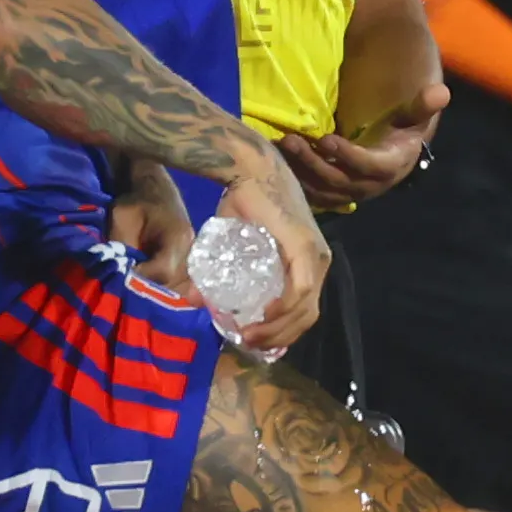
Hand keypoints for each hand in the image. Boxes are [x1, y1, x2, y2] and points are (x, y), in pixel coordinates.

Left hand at [107, 157, 197, 294]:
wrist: (152, 185)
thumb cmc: (135, 200)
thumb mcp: (122, 219)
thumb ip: (122, 248)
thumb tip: (123, 274)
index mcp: (178, 237)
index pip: (163, 272)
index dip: (141, 279)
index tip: (124, 274)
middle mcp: (191, 249)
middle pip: (173, 283)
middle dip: (148, 285)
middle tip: (129, 279)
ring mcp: (192, 255)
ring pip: (177, 285)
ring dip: (155, 285)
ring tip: (137, 277)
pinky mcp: (188, 258)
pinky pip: (179, 280)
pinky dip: (162, 283)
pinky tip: (148, 279)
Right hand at [214, 147, 330, 354]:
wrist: (247, 168)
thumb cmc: (243, 201)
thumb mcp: (234, 244)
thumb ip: (220, 272)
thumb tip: (192, 299)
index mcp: (310, 262)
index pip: (304, 311)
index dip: (281, 333)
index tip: (254, 342)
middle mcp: (320, 261)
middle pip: (307, 316)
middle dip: (278, 337)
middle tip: (249, 343)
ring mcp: (315, 254)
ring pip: (305, 308)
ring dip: (278, 328)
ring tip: (249, 335)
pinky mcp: (305, 247)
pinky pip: (300, 289)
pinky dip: (283, 309)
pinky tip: (263, 317)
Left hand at [280, 84, 448, 206]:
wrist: (394, 144)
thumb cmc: (401, 124)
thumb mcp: (413, 112)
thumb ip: (422, 104)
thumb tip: (442, 92)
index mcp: (392, 166)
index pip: (371, 166)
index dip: (350, 156)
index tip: (327, 139)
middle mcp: (371, 185)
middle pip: (340, 181)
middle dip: (314, 162)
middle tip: (290, 141)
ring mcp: (351, 192)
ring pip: (323, 190)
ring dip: (300, 171)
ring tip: (281, 146)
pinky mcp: (335, 193)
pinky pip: (314, 193)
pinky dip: (296, 180)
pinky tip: (278, 161)